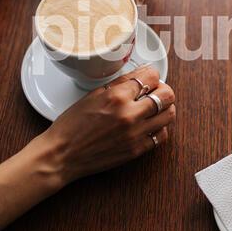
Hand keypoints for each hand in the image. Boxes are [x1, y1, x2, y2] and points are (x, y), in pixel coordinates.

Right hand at [36, 65, 175, 184]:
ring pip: (169, 114)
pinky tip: (149, 124)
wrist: (62, 155)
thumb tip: (140, 74)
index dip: (152, 75)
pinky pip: (162, 135)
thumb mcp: (93, 95)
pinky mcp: (137, 150)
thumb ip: (120, 84)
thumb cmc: (72, 125)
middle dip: (163, 90)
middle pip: (167, 95)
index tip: (149, 77)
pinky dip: (159, 127)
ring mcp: (135, 134)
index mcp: (116, 97)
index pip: (151, 76)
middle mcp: (129, 114)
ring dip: (165, 108)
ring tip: (154, 108)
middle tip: (155, 91)